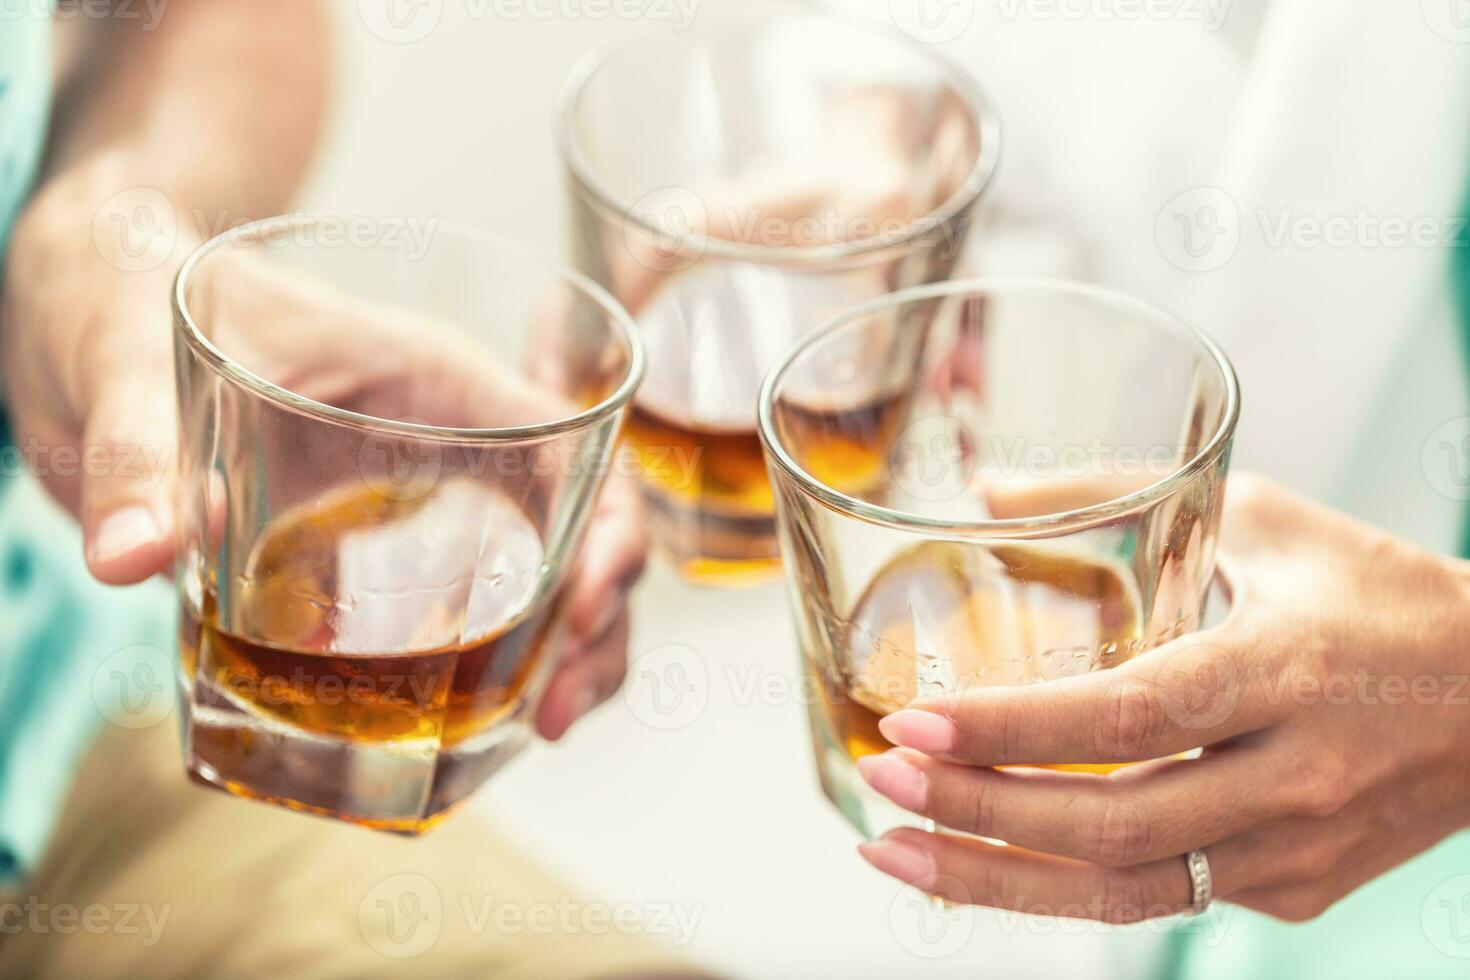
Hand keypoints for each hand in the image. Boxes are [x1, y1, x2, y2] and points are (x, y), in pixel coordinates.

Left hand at [0, 162, 644, 740]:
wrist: (80, 321)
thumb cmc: (123, 299)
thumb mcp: (124, 361)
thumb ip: (133, 451)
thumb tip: (134, 556)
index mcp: (428, 378)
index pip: (569, 439)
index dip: (608, 522)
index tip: (587, 605)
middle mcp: (445, 443)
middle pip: (578, 526)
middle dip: (596, 620)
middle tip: (558, 709)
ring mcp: (415, 502)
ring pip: (537, 577)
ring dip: (561, 655)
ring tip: (546, 725)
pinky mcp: (368, 553)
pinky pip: (457, 611)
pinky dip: (488, 671)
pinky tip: (472, 727)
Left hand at [855, 473, 1469, 922]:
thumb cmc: (1380, 596)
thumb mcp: (1266, 518)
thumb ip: (1124, 495)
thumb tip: (985, 493)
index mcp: (1285, 671)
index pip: (1130, 715)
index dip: (1013, 728)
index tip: (911, 719)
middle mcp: (1293, 776)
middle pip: (1112, 824)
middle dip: (977, 811)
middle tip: (880, 776)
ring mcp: (1296, 850)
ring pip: (1125, 890)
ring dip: (994, 879)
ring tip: (892, 849)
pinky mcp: (1295, 890)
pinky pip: (1160, 896)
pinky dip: (1061, 884)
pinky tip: (985, 858)